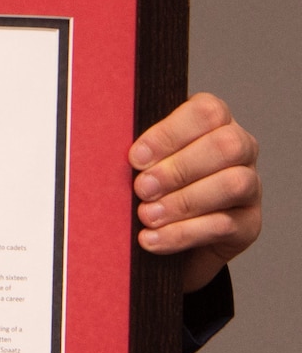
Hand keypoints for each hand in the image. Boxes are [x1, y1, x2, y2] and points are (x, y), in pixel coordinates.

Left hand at [130, 92, 259, 293]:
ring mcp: (250, 186)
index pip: (206, 112)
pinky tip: (152, 240)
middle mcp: (240, 148)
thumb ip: (136, 151)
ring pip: (233, 184)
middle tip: (141, 189)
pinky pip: (224, 225)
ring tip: (146, 216)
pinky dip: (183, 233)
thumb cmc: (148, 186)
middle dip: (178, 169)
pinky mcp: (249, 224)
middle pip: (225, 146)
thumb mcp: (141, 162)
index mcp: (213, 121)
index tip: (135, 158)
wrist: (165, 240)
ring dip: (184, 202)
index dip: (169, 134)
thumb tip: (102, 144)